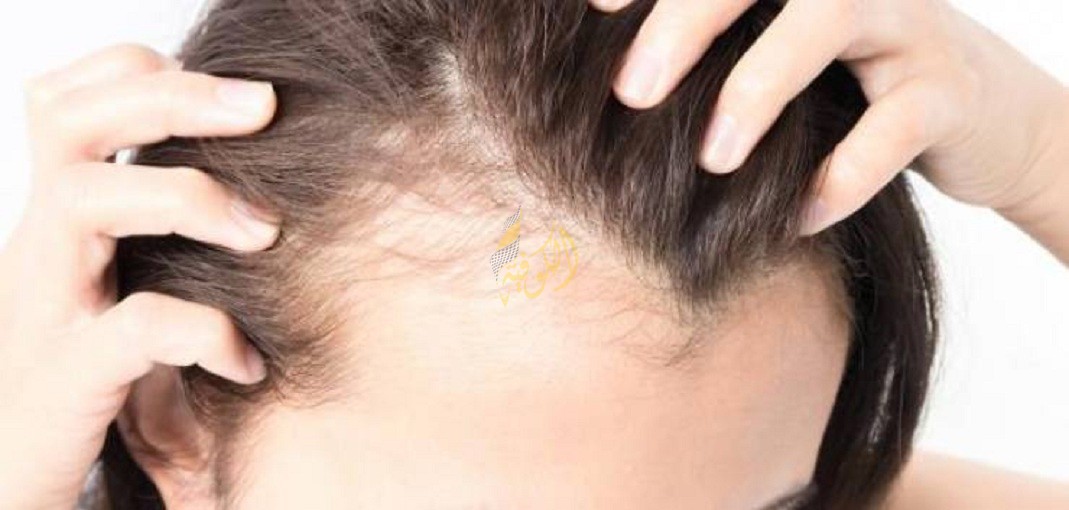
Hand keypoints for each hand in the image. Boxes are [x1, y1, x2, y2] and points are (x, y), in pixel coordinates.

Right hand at [0, 44, 278, 509]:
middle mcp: (41, 248)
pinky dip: (206, 331)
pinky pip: (135, 327)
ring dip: (187, 196)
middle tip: (263, 106)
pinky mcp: (67, 377)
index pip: (70, 101)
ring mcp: (45, 308)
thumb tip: (257, 192)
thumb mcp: (115, 289)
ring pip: (82, 199)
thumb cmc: (83, 378)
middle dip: (175, 98)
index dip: (144, 74)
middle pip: (72, 122)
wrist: (8, 480)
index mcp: (58, 221)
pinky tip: (247, 360)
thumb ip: (158, 236)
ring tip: (263, 230)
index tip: (239, 97)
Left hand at [592, 0, 1068, 234]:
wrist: (970, 110)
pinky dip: (845, 174)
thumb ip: (712, 60)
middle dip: (688, 23)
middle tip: (631, 93)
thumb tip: (608, 94)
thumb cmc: (839, 87)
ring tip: (713, 160)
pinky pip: (899, 123)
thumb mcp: (772, 63)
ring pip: (831, 19)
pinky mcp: (949, 91)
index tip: (595, 11)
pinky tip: (800, 219)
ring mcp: (906, 26)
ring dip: (761, 86)